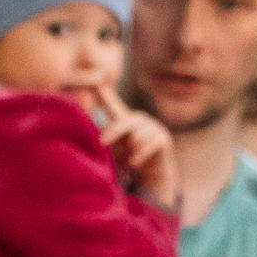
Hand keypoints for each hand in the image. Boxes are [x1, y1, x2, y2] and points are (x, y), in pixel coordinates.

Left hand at [93, 87, 177, 204]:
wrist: (154, 174)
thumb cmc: (130, 159)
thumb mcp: (115, 149)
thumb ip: (107, 140)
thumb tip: (95, 138)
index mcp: (125, 121)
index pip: (112, 105)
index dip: (104, 95)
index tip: (94, 82)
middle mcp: (139, 120)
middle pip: (124, 123)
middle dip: (113, 133)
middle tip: (102, 142)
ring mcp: (153, 127)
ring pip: (136, 137)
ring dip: (130, 151)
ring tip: (129, 160)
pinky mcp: (162, 138)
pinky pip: (148, 146)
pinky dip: (139, 155)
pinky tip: (134, 163)